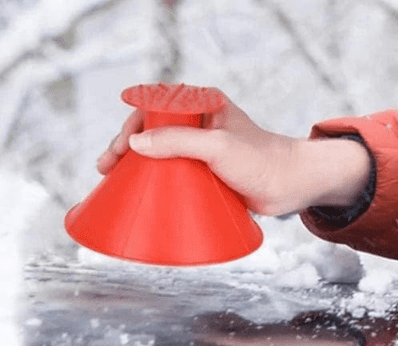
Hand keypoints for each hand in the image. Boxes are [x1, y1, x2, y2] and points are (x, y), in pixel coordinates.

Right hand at [96, 92, 371, 216]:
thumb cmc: (262, 162)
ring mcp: (202, 149)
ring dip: (138, 166)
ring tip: (115, 179)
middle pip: (151, 130)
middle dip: (127, 147)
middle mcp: (199, 122)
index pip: (154, 108)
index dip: (132, 126)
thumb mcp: (217, 147)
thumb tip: (137, 144)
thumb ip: (178, 142)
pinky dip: (157, 180)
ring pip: (161, 153)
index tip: (121, 150)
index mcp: (202, 104)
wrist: (290, 187)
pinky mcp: (207, 171)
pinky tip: (142, 190)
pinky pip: (175, 172)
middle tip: (107, 167)